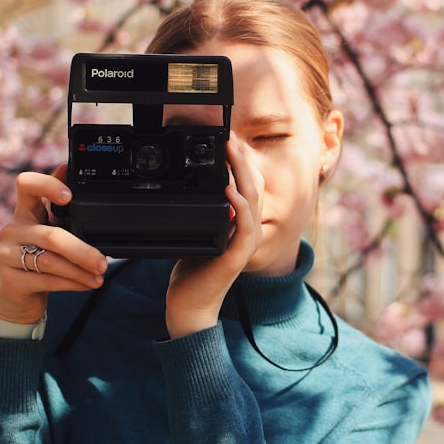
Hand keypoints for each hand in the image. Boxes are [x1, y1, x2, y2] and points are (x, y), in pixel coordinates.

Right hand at [0, 165, 107, 322]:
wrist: (15, 298)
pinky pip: (46, 280)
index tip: (69, 197)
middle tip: (103, 261)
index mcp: (25, 213)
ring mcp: (6, 255)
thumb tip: (67, 167)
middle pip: (51, 235)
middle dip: (82, 250)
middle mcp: (12, 230)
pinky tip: (87, 284)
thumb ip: (59, 207)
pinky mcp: (10, 280)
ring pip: (50, 261)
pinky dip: (72, 283)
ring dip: (80, 270)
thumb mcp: (50, 230)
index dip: (47, 186)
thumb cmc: (36, 259)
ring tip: (99, 276)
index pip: (26, 185)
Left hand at [165, 135, 262, 337]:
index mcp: (240, 225)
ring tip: (232, 151)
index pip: (247, 186)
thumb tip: (197, 189)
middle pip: (253, 186)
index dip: (240, 163)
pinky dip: (239, 204)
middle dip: (242, 159)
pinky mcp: (238, 254)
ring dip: (242, 172)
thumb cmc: (193, 273)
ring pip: (252, 198)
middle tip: (231, 136)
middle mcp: (249, 231)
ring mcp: (246, 242)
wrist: (190, 306)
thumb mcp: (198, 234)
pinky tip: (229, 188)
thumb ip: (204, 213)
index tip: (228, 140)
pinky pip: (243, 223)